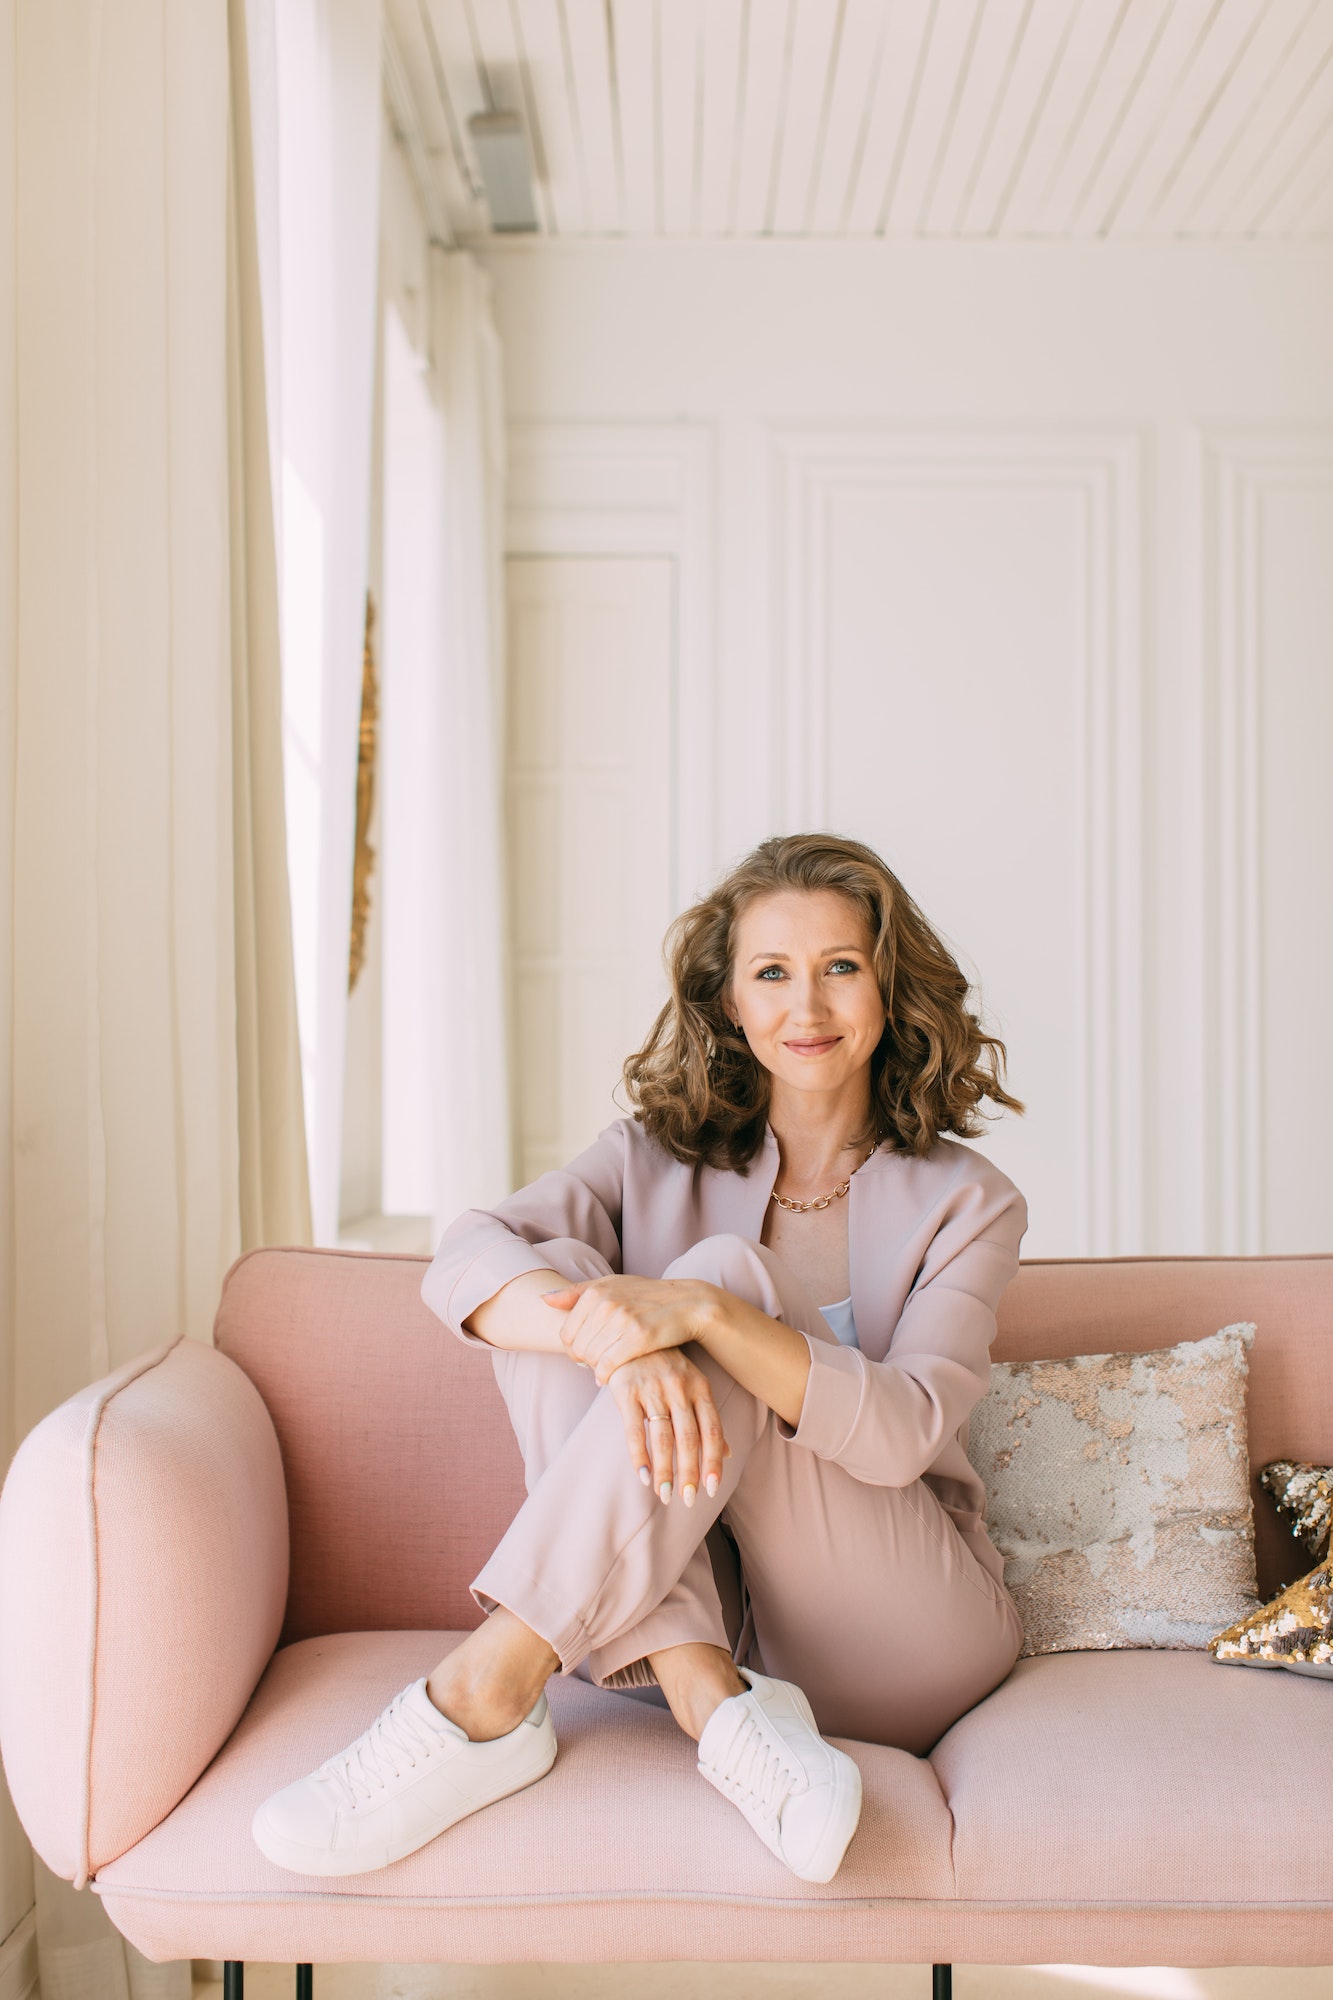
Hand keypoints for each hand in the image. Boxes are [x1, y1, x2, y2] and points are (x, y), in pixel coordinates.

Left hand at [542, 1273, 719, 1383]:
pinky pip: (608, 1366)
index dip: (573, 1349)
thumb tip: (543, 1299)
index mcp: (595, 1291)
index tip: (586, 1353)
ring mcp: (622, 1320)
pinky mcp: (638, 1338)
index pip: (566, 1333)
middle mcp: (606, 1304)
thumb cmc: (647, 1296)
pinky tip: (612, 1376)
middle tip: (597, 1363)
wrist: (688, 1303)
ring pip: (592, 1359)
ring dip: (596, 1369)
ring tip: (607, 1366)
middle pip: (577, 1348)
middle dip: (584, 1360)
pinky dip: (606, 1376)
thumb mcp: (612, 1285)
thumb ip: (577, 1292)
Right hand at [605, 1352, 728, 1506]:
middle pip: (688, 1439)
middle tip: (687, 1500)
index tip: (712, 1489)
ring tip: (664, 1495)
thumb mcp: (692, 1384)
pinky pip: (633, 1429)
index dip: (713, 1461)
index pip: (711, 1430)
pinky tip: (643, 1476)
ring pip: (662, 1438)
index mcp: (700, 1386)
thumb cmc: (665, 1365)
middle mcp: (679, 1387)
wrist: (628, 1333)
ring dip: (665, 1470)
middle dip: (689, 1473)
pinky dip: (639, 1456)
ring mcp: (652, 1387)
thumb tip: (727, 1453)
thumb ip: (707, 1417)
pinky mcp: (625, 1389)